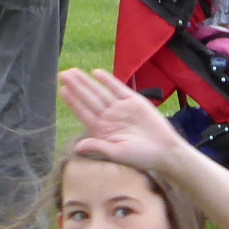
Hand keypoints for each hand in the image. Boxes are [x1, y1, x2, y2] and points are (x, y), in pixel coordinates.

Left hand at [61, 67, 188, 173]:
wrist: (165, 150)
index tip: (63, 91)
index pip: (84, 113)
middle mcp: (109, 117)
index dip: (73, 102)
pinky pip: (118, 88)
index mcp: (103, 131)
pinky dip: (108, 80)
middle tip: (63, 74)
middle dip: (76, 87)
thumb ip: (98, 147)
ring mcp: (120, 108)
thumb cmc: (142, 157)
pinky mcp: (134, 101)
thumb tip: (77, 148)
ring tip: (73, 72)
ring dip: (87, 82)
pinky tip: (96, 73)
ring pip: (100, 92)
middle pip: (89, 99)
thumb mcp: (118, 154)